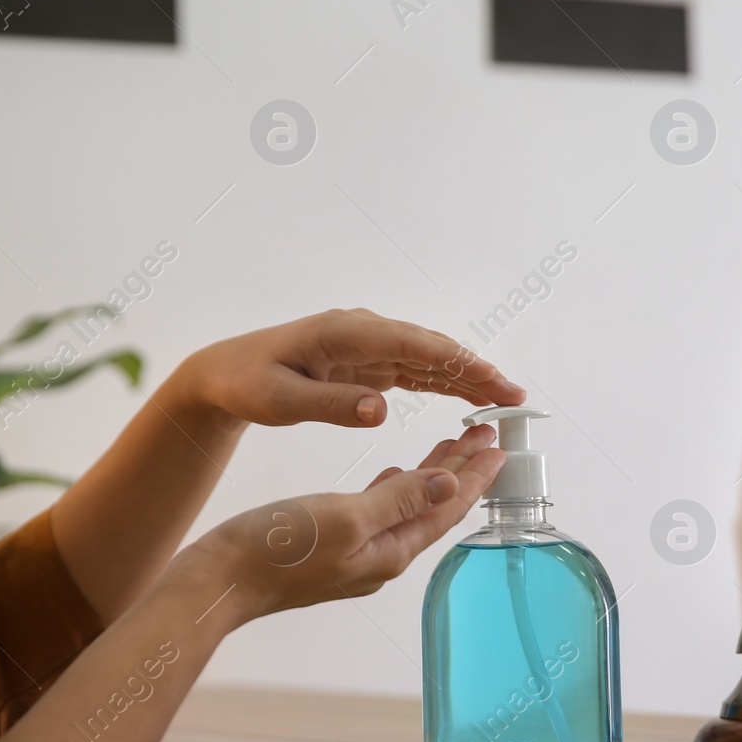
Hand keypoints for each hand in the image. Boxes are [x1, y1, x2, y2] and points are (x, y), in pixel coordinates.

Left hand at [179, 308, 524, 427]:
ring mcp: (369, 345)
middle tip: (516, 397)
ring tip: (506, 399)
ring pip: (429, 358)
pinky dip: (444, 381)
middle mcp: (364, 331)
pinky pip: (414, 369)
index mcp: (346, 333)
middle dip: (476, 370)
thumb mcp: (281, 402)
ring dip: (467, 376)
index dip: (458, 362)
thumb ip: (332, 405)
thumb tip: (380, 410)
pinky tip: (470, 396)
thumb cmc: (248, 384)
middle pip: (432, 347)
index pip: (414, 345)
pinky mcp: (368, 361)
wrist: (225, 373)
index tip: (492, 381)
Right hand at [186, 424, 504, 620]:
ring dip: (433, 475)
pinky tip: (397, 474)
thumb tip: (448, 483)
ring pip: (409, 508)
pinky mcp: (334, 548)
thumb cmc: (274, 550)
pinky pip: (380, 512)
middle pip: (435, 508)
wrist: (218, 583)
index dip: (475, 474)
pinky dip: (397, 487)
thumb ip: (398, 499)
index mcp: (390, 550)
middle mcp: (381, 557)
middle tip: (486, 435)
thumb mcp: (344, 517)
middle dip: (463, 471)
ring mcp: (357, 555)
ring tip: (454, 446)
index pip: (447, 507)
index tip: (499, 444)